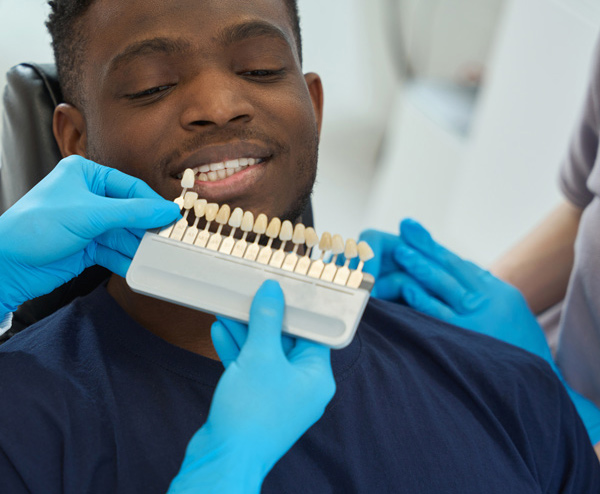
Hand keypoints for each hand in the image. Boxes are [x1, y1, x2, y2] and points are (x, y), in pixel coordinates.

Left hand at [0, 155, 179, 314]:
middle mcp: (89, 196)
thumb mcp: (89, 214)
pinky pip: (114, 251)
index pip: (130, 187)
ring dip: (138, 247)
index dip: (152, 203)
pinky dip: (126, 260)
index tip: (173, 217)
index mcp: (86, 175)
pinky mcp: (88, 246)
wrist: (7, 265)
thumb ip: (131, 213)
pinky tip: (138, 267)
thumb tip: (166, 211)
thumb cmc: (35, 227)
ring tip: (157, 257)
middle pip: (130, 212)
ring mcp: (89, 223)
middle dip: (146, 228)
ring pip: (124, 234)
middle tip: (168, 240)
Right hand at [167, 280, 335, 493]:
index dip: (297, 310)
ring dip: (245, 332)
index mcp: (316, 377)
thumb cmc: (250, 413)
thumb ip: (267, 319)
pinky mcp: (256, 403)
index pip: (313, 334)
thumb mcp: (260, 356)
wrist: (223, 460)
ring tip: (229, 309)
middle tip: (250, 295)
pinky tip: (219, 331)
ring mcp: (278, 396)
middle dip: (264, 319)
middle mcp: (301, 387)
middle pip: (286, 342)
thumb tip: (272, 291)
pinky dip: (236, 351)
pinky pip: (249, 369)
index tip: (283, 289)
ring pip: (264, 355)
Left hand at [378, 219, 552, 359]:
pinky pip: (440, 315)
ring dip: (421, 267)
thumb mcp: (507, 312)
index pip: (459, 263)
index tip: (413, 229)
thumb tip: (450, 272)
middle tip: (405, 228)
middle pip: (450, 268)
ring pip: (444, 286)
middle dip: (425, 246)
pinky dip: (423, 299)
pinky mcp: (466, 339)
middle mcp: (489, 300)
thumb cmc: (517, 348)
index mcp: (497, 291)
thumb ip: (482, 292)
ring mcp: (477, 319)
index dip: (434, 246)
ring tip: (401, 251)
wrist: (538, 384)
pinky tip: (408, 287)